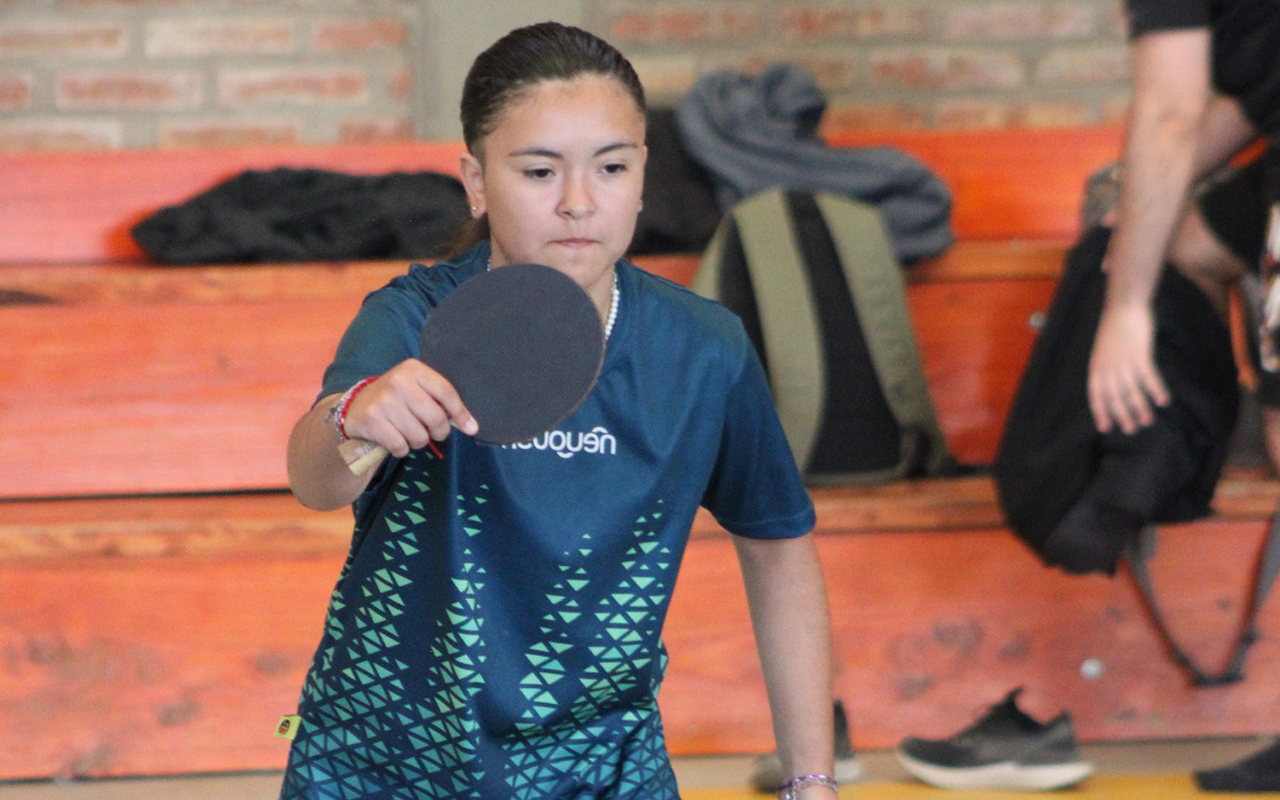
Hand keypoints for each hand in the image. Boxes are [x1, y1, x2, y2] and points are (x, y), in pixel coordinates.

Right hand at [341, 359, 477, 456]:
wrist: (355, 406)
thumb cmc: (397, 399)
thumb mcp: (417, 390)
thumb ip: (442, 402)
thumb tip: (472, 427)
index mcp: (413, 369)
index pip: (446, 392)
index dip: (461, 413)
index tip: (471, 429)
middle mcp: (398, 382)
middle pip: (436, 417)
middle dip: (438, 432)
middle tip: (430, 432)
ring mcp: (383, 401)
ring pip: (419, 436)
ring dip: (417, 442)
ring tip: (407, 432)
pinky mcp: (371, 420)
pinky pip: (401, 447)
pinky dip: (401, 449)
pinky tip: (393, 439)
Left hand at [1087, 302, 1168, 433]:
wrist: (1124, 305)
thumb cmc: (1116, 328)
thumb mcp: (1104, 350)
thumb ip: (1107, 367)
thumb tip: (1115, 385)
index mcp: (1096, 366)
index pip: (1096, 395)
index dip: (1100, 411)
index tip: (1105, 428)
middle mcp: (1107, 367)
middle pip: (1114, 397)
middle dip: (1122, 415)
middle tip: (1132, 429)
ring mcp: (1123, 361)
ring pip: (1131, 391)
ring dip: (1140, 408)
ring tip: (1148, 421)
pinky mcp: (1139, 354)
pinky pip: (1148, 377)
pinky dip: (1156, 390)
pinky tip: (1163, 401)